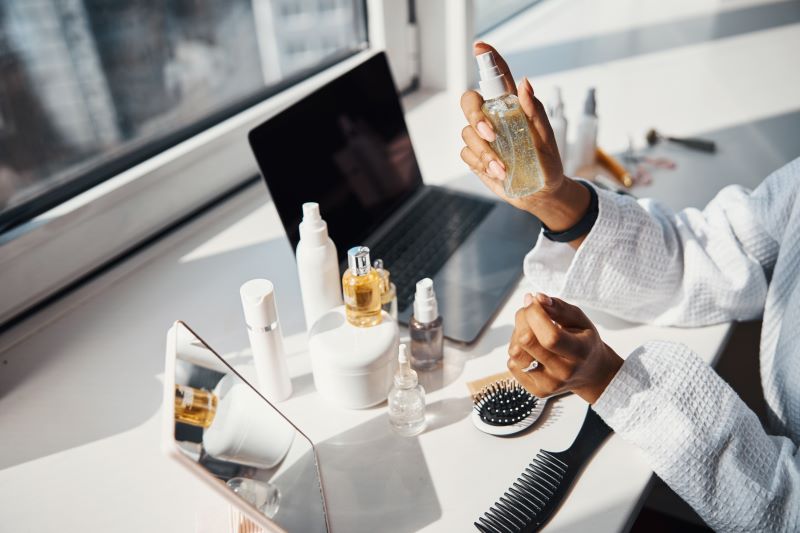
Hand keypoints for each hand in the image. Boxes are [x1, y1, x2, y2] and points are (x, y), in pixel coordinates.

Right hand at [459, 42, 564, 210]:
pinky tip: (498, 172)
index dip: (487, 60)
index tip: (480, 48)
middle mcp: (494, 118)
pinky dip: (480, 163)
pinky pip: (466, 154)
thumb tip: (525, 82)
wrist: (541, 194)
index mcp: (512, 107)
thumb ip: (535, 110)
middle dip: (475, 117)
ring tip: (504, 168)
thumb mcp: (547, 137)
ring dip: (484, 151)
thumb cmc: (548, 163)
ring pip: (467, 133)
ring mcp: (483, 138)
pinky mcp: (476, 157)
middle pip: (469, 102)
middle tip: (491, 135)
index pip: (497, 78)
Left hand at [507, 293, 622, 403]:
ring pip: (515, 353)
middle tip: (530, 312)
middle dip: (523, 319)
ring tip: (530, 331)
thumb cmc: (584, 342)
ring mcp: (549, 384)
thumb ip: (559, 308)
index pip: (550, 337)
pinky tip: (530, 347)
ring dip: (517, 335)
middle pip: (527, 342)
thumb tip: (537, 298)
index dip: (534, 314)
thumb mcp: (580, 320)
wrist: (591, 373)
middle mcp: (564, 372)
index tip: (532, 300)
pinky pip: (512, 364)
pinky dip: (517, 350)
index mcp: (580, 352)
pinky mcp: (536, 390)